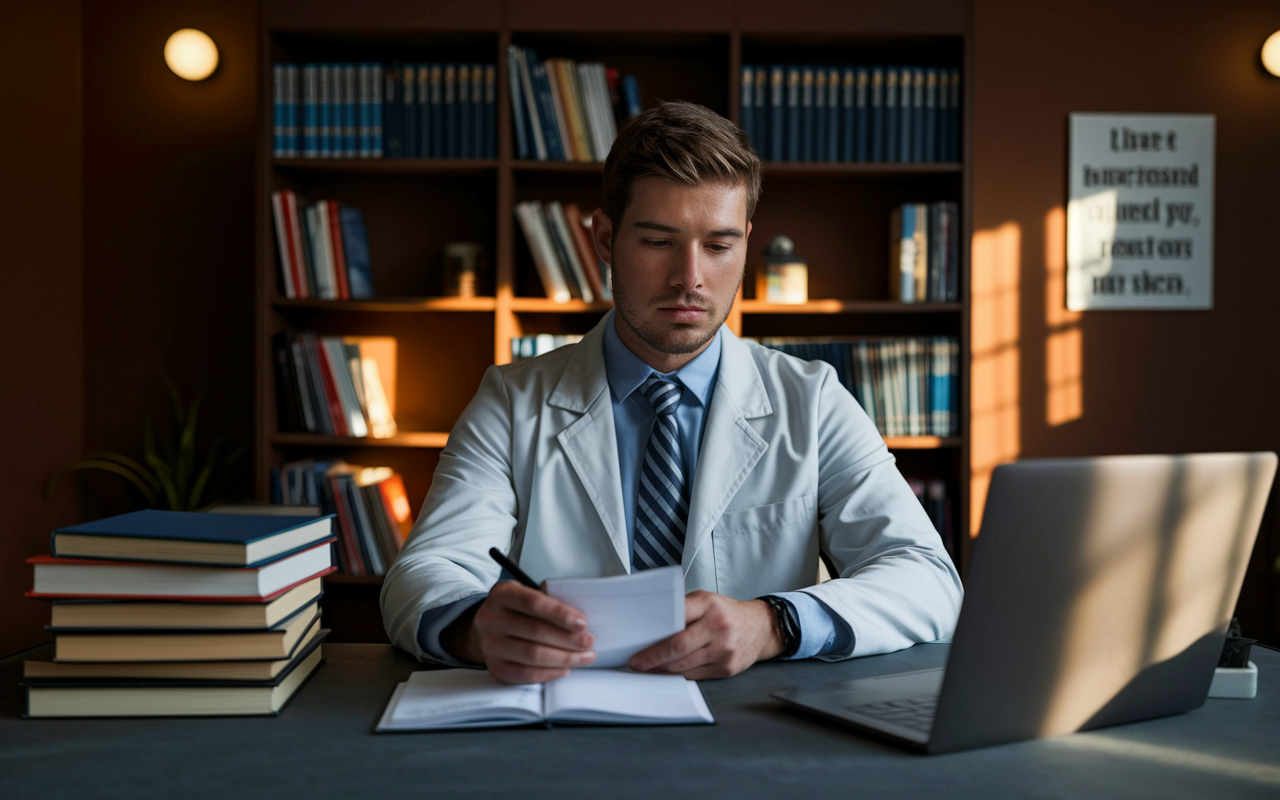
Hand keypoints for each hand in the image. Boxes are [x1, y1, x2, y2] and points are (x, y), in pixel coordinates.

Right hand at [442, 581, 596, 683]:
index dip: (560, 614)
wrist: (487, 628)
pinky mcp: (495, 667)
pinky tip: (565, 668)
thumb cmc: (516, 610)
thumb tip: (580, 621)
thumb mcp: (526, 594)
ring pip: (532, 655)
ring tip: (584, 657)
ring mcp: (490, 645)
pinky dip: (549, 673)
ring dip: (564, 658)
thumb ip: (548, 602)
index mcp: (502, 594)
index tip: (582, 623)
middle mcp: (491, 619)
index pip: (533, 603)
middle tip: (588, 642)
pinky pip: (526, 674)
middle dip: (568, 639)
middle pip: (535, 631)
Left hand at [628, 590, 784, 679]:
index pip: (675, 621)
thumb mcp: (705, 601)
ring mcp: (725, 650)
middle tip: (637, 664)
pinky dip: (679, 675)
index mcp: (709, 605)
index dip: (653, 639)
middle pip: (677, 647)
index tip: (637, 649)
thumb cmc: (727, 613)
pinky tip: (668, 673)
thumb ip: (682, 612)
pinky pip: (696, 675)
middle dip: (653, 658)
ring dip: (662, 669)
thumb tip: (652, 632)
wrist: (761, 627)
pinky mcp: (728, 668)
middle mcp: (719, 627)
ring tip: (648, 669)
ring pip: (684, 665)